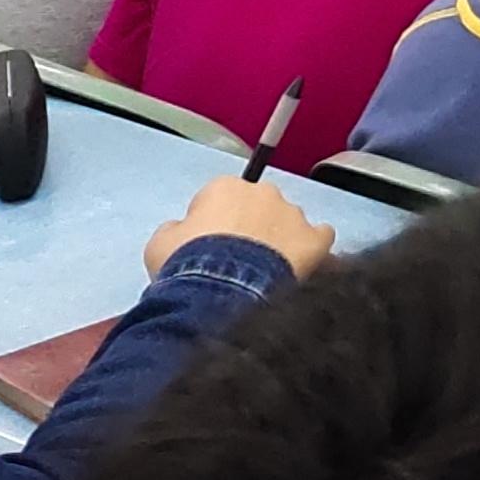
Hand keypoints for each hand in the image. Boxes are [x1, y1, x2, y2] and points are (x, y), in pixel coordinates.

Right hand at [147, 175, 335, 278]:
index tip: (207, 247)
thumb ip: (175, 229)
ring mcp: (294, 214)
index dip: (213, 224)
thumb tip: (184, 229)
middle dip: (250, 228)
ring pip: (288, 222)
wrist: (221, 292)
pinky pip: (320, 237)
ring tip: (266, 272)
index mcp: (225, 187)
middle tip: (236, 262)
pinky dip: (312, 249)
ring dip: (279, 240)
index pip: (219, 199)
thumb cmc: (184, 265)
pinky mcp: (316, 239)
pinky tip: (301, 267)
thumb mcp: (159, 244)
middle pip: (257, 207)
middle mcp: (264, 193)